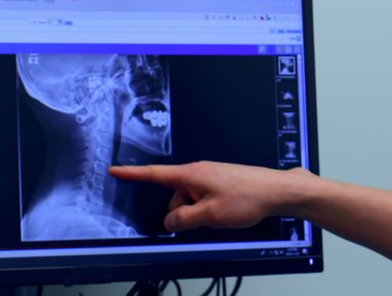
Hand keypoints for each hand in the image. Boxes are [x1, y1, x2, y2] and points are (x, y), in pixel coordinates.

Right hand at [109, 161, 308, 231]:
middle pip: (174, 197)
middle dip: (182, 212)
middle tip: (206, 217)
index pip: (154, 174)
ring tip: (222, 213)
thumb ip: (184, 219)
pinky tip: (227, 212)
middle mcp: (199, 172)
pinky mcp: (221, 183)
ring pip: (190, 201)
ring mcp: (211, 177)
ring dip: (199, 212)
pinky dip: (209, 210)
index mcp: (191, 174)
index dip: (132, 173)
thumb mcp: (210, 215)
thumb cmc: (248, 198)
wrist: (277, 191)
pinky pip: (204, 200)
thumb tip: (170, 221)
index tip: (114, 170)